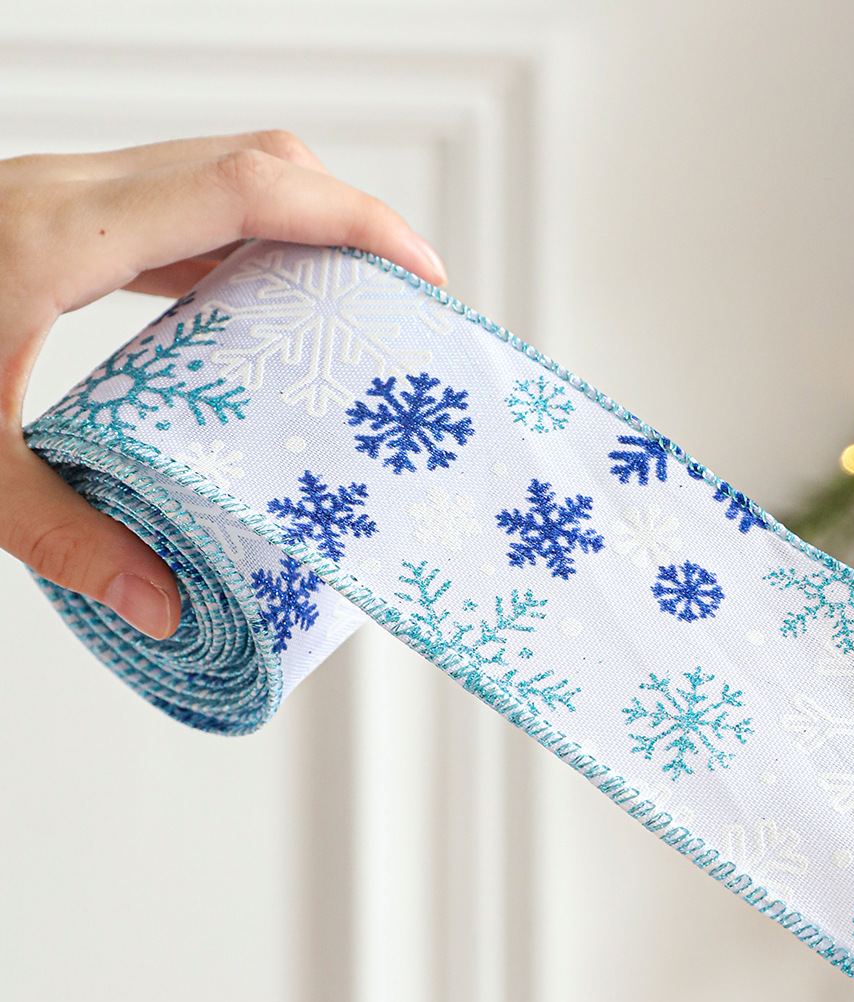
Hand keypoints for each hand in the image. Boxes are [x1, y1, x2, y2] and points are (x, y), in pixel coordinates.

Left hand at [0, 133, 446, 637]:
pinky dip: (243, 247)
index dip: (349, 216)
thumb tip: (163, 605)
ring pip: (219, 175)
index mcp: (59, 234)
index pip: (245, 186)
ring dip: (299, 228)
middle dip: (348, 218)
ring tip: (350, 309)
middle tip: (403, 297)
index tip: (416, 269)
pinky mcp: (55, 220)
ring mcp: (62, 198)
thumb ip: (67, 539)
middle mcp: (68, 193)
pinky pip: (180, 210)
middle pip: (252, 162)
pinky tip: (261, 314)